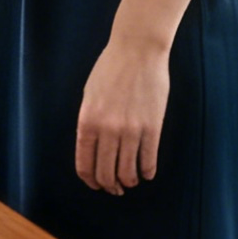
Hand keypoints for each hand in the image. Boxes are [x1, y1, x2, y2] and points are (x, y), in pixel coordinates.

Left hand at [75, 30, 169, 193]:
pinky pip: (149, 161)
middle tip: (115, 189)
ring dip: (129, 182)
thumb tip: (93, 149)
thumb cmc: (110, 68)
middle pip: (106, 174)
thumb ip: (90, 122)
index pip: (85, 164)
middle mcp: (107, 129)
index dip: (90, 180)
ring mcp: (131, 130)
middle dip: (110, 186)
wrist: (137, 49)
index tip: (96, 185)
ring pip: (128, 173)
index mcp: (87, 120)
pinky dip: (147, 172)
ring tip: (130, 181)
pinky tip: (146, 173)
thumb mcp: (89, 94)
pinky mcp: (152, 128)